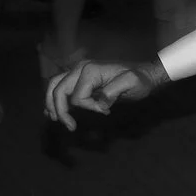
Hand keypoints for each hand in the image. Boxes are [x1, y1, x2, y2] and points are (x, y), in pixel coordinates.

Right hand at [44, 57, 165, 128]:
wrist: (144, 74)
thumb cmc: (139, 80)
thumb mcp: (131, 84)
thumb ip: (113, 91)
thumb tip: (99, 104)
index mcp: (90, 70)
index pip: (77, 96)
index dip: (88, 108)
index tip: (105, 111)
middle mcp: (80, 68)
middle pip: (58, 89)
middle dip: (60, 110)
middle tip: (71, 127)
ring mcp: (78, 71)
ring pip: (54, 85)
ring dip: (51, 103)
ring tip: (55, 119)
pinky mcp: (80, 77)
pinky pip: (60, 85)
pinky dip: (54, 98)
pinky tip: (54, 111)